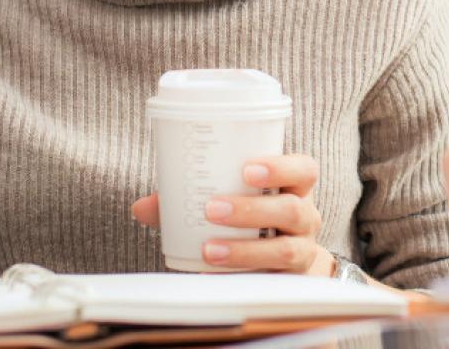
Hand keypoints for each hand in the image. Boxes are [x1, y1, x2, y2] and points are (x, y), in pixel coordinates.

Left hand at [131, 154, 334, 275]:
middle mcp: (306, 217)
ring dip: (244, 249)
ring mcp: (303, 251)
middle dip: (251, 210)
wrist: (285, 261)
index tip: (247, 170)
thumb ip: (189, 198)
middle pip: (292, 210)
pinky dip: (240, 277)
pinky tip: (212, 275)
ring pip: (285, 250)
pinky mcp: (290, 281)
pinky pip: (271, 281)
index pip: (304, 170)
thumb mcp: (234, 199)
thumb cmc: (253, 219)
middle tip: (212, 209)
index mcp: (295, 188)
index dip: (281, 167)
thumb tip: (142, 207)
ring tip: (209, 249)